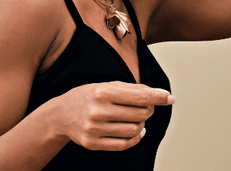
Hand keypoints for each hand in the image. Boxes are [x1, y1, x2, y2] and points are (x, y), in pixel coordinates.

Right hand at [51, 81, 173, 150]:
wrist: (60, 114)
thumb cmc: (87, 97)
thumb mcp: (106, 85)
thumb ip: (133, 89)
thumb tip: (160, 94)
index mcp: (102, 92)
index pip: (139, 97)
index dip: (158, 97)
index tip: (169, 98)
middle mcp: (98, 111)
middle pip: (140, 114)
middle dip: (148, 110)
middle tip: (144, 107)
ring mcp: (95, 129)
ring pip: (135, 130)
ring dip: (141, 125)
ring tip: (135, 119)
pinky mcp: (93, 143)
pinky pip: (124, 145)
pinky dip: (135, 139)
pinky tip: (135, 132)